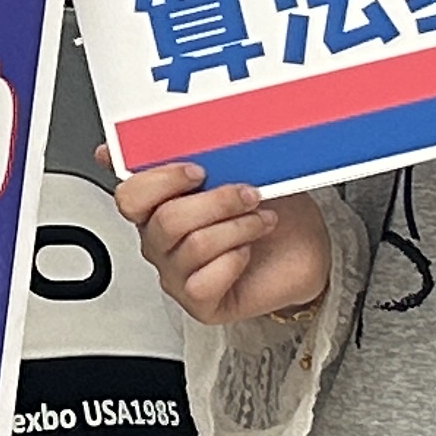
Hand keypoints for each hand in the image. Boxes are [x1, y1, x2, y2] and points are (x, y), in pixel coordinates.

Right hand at [116, 160, 329, 325]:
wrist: (305, 249)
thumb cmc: (271, 210)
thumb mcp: (243, 170)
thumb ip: (212, 156)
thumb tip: (198, 133)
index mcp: (159, 205)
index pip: (130, 195)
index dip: (157, 180)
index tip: (195, 169)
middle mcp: (161, 241)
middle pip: (163, 221)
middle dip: (214, 202)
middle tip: (245, 193)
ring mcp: (176, 273)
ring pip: (191, 247)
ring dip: (236, 227)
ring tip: (260, 219)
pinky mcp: (198, 302)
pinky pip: (202, 282)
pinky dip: (233, 261)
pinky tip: (247, 252)